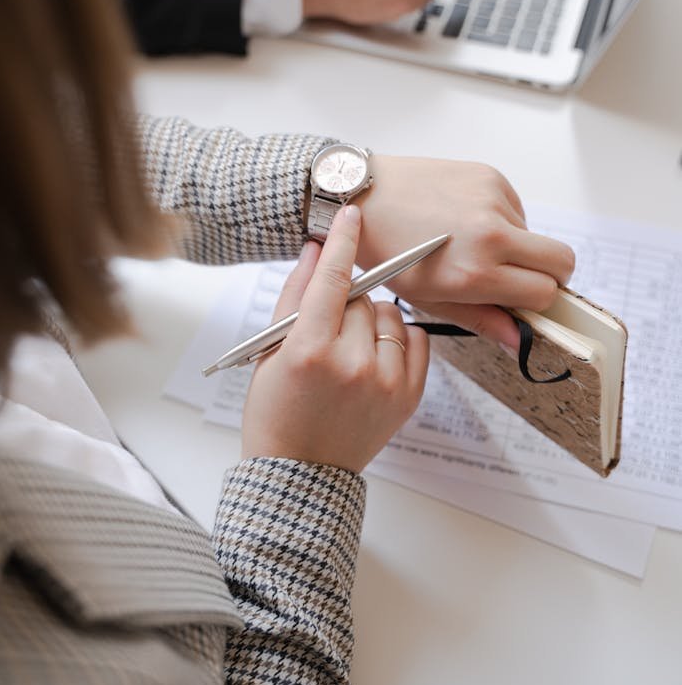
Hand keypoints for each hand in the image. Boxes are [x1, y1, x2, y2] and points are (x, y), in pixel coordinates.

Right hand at [241, 206, 428, 473]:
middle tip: (326, 332)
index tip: (351, 212)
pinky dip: (396, 340)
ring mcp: (385, 382)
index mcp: (310, 350)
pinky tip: (372, 359)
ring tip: (348, 353)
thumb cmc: (276, 410)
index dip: (343, 241)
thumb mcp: (271, 350)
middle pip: (363, 298)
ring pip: (390, 316)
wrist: (301, 472)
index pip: (333, 280)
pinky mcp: (409, 396)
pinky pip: (414, 339)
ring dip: (371, 322)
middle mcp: (353, 365)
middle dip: (346, 303)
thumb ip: (296, 295)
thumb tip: (317, 249)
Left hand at [355, 156, 575, 348]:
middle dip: (551, 274)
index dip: (536, 301)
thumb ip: (480, 319)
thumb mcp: (428, 298)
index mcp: (474, 273)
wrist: (362, 196)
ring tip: (471, 243)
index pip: (544, 293)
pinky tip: (464, 220)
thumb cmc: (388, 251)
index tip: (522, 300)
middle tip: (523, 278)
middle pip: (562, 260)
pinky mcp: (489, 175)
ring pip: (536, 233)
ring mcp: (492, 201)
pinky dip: (501, 218)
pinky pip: (516, 206)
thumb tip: (519, 341)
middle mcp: (490, 235)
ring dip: (517, 244)